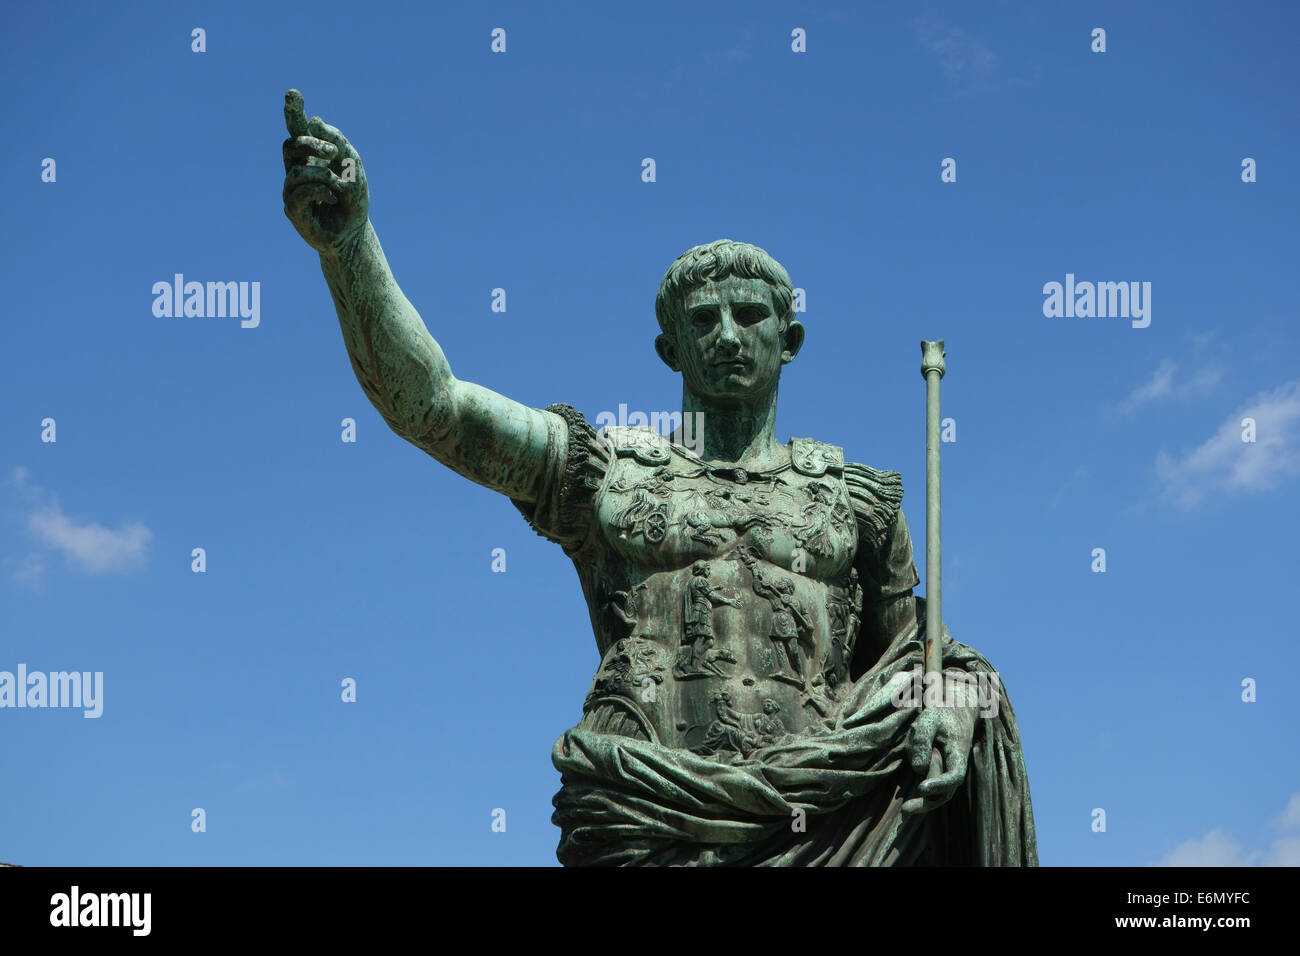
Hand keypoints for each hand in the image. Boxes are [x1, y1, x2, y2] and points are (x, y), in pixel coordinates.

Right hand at [282, 89, 368, 252]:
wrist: (353, 233)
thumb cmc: (352, 199)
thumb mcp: (353, 167)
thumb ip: (337, 143)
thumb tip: (315, 121)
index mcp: (310, 156)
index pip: (298, 130)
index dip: (294, 112)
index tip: (293, 93)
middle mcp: (296, 170)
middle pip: (291, 144)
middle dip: (310, 144)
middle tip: (333, 152)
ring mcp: (291, 190)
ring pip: (297, 171)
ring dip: (322, 176)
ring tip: (339, 187)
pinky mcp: (292, 211)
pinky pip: (301, 192)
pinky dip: (321, 191)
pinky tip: (333, 197)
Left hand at [901, 674, 978, 814]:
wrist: (954, 711)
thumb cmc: (941, 714)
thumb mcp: (929, 719)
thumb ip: (923, 741)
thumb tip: (918, 768)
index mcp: (959, 754)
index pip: (954, 775)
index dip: (940, 784)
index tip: (922, 788)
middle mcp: (955, 767)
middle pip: (946, 791)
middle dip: (927, 802)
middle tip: (905, 810)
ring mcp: (947, 770)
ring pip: (939, 792)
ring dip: (924, 802)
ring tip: (905, 810)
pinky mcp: (939, 771)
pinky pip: (932, 786)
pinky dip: (922, 795)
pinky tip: (908, 800)